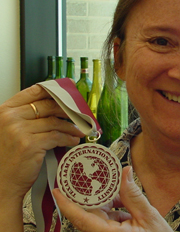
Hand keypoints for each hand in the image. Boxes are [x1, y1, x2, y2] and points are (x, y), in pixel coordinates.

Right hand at [0, 84, 83, 200]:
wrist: (2, 183)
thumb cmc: (8, 156)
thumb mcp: (12, 130)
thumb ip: (27, 116)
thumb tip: (55, 105)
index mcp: (5, 110)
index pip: (34, 92)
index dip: (54, 89)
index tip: (69, 90)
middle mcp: (10, 117)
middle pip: (47, 106)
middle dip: (67, 110)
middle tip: (79, 114)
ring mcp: (19, 130)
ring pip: (54, 122)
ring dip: (70, 127)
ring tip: (78, 131)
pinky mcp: (30, 144)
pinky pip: (56, 136)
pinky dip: (68, 138)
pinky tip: (73, 140)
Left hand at [53, 166, 172, 231]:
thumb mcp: (148, 216)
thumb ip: (133, 194)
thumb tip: (125, 171)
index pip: (81, 219)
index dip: (67, 204)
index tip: (57, 190)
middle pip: (89, 212)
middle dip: (88, 192)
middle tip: (86, 173)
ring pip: (99, 213)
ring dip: (106, 198)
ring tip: (112, 181)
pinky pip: (108, 217)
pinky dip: (114, 206)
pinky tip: (123, 198)